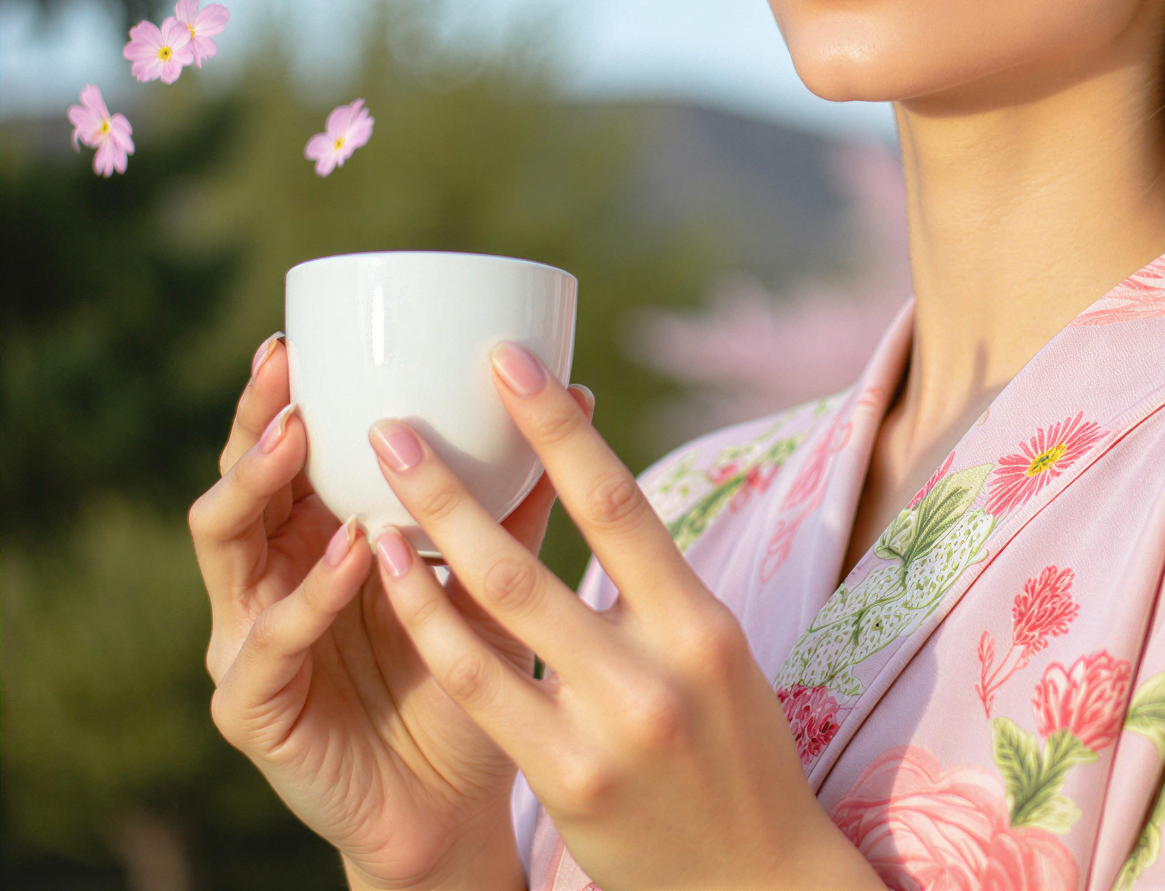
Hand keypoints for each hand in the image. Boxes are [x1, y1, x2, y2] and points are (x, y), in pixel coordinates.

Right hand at [189, 334, 590, 890]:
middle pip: (238, 484)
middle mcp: (268, 580)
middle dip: (253, 422)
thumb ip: (517, 501)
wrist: (454, 805)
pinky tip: (353, 554)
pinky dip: (308, 597)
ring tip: (300, 439)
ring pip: (226, 548)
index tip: (298, 334)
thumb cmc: (473, 682)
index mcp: (312, 539)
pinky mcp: (252, 708)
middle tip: (283, 370)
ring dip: (261, 488)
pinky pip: (268, 644)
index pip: (280, 453)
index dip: (280, 395)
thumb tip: (581, 397)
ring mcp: (247, 641)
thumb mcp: (494, 580)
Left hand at [364, 342, 882, 890]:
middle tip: (395, 419)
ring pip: (496, 618)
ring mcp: (609, 728)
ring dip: (425, 543)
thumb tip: (595, 505)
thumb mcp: (717, 661)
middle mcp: (660, 666)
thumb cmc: (736, 758)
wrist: (755, 881)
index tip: (508, 363)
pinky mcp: (568, 783)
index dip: (557, 429)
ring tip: (371, 491)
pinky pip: (481, 690)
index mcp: (703, 622)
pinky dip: (430, 627)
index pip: (620, 504)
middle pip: (540, 554)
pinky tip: (388, 582)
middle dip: (457, 481)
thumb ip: (655, 594)